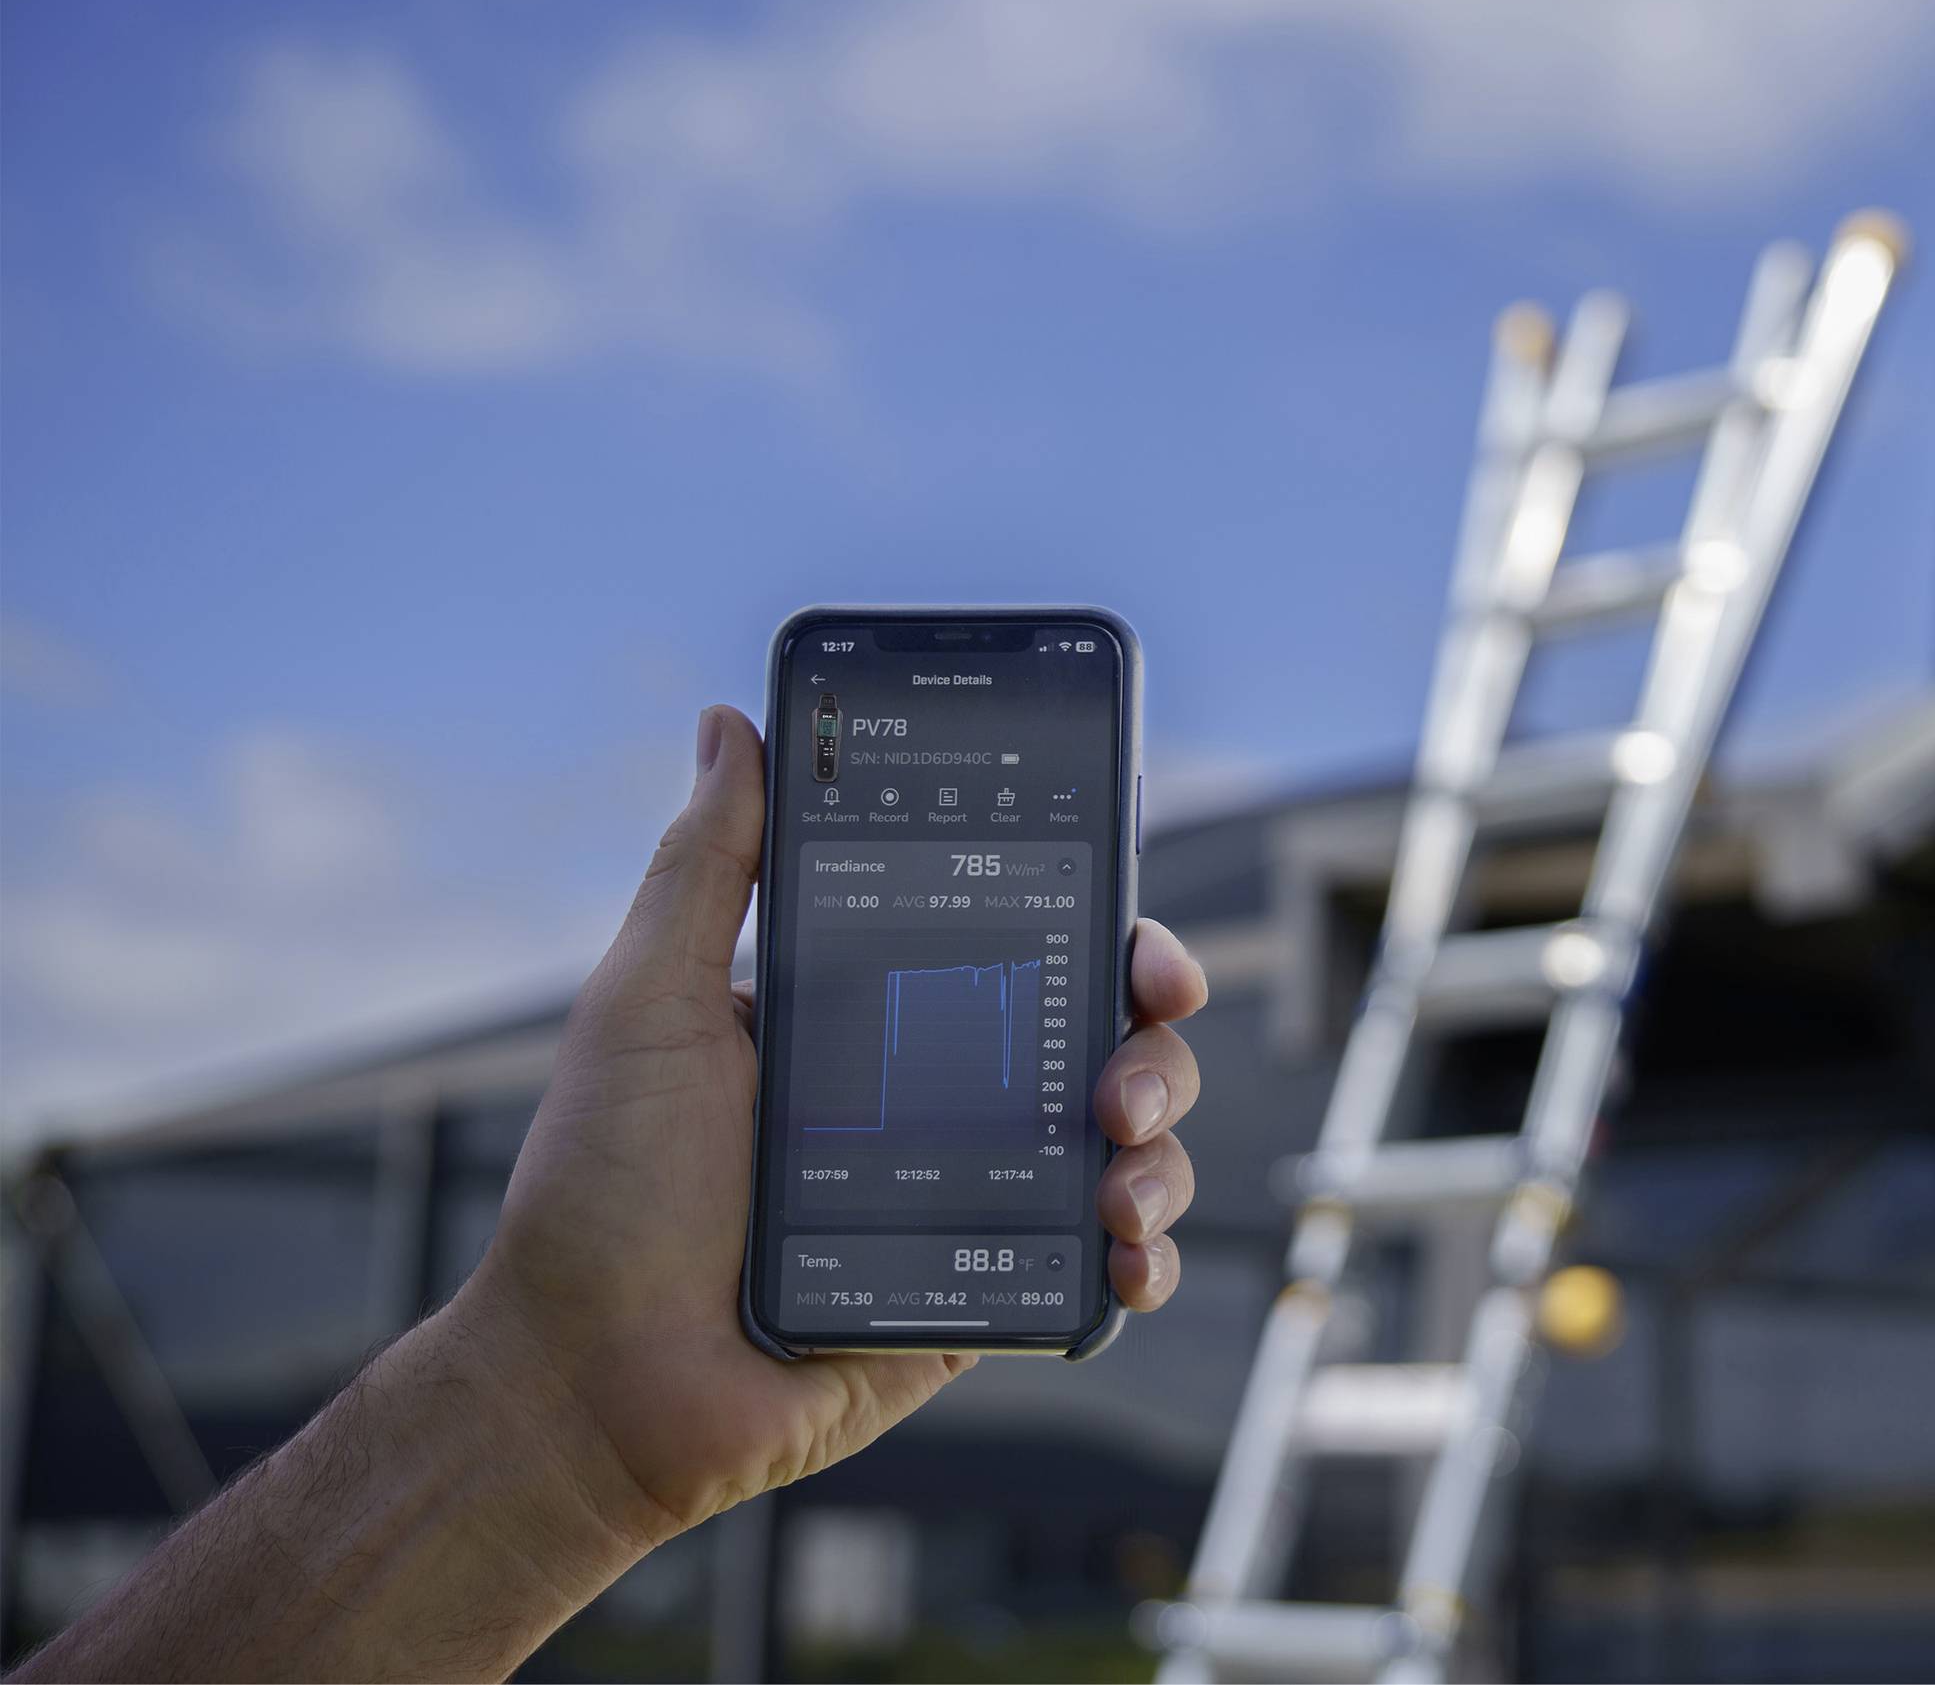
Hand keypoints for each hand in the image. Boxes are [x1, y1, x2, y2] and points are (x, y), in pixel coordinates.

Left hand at [451, 705, 1207, 1543]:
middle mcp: (942, 1100)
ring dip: (1163, 1148)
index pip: (1024, 948)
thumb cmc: (600, 1195)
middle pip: (1105, 1040)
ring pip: (1132, 1148)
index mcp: (877, 1020)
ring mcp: (972, 1200)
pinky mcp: (984, 1299)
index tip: (1139, 940)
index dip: (1103, 934)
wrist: (591, 1388)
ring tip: (1121, 1170)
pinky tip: (1125, 1254)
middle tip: (1124, 1073)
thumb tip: (728, 724)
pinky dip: (1144, 1255)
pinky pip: (1103, 1268)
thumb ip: (704, 865)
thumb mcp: (647, 1005)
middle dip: (1156, 1041)